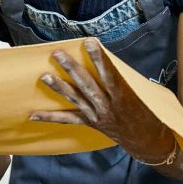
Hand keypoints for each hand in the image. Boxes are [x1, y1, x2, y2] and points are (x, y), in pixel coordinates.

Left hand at [32, 38, 175, 163]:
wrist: (147, 141)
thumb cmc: (149, 114)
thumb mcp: (145, 94)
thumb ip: (127, 80)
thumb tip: (110, 62)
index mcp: (123, 97)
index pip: (109, 74)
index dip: (99, 59)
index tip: (89, 42)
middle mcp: (108, 107)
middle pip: (87, 85)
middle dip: (72, 69)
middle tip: (57, 54)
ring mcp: (97, 116)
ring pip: (76, 99)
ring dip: (59, 87)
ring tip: (44, 76)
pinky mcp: (91, 123)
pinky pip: (69, 120)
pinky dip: (51, 117)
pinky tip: (33, 115)